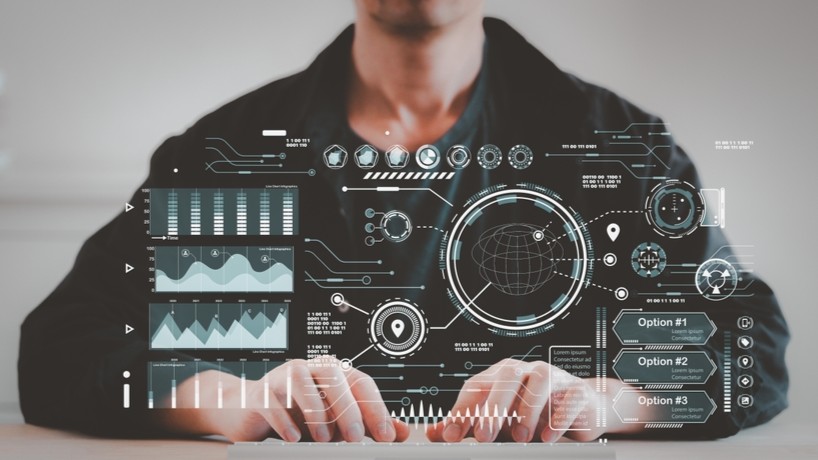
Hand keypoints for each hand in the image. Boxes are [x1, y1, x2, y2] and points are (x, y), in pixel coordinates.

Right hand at [157, 356, 408, 441]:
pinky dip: (286, 423)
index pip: (361, 383)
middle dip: (349, 411)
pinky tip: (294, 438)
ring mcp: (284, 377)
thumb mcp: (334, 419)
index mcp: (333, 372)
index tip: (386, 435)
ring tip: (324, 439)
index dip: (376, 408)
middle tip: (356, 438)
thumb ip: (366, 423)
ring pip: (305, 387)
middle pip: (336, 381)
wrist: (249, 408)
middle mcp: (311, 369)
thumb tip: (401, 432)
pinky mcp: (262, 393)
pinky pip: (275, 404)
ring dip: (317, 416)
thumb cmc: (296, 412)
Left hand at [425, 358, 644, 442]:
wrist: (581, 408)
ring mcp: (554, 377)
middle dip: (493, 406)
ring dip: (527, 408)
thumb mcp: (498, 421)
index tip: (451, 436)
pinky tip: (547, 436)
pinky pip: (569, 397)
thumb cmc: (533, 412)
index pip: (476, 386)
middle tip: (484, 435)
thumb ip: (468, 425)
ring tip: (520, 436)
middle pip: (507, 377)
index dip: (462, 410)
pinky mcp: (578, 391)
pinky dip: (557, 417)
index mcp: (501, 375)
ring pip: (540, 380)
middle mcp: (526, 371)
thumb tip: (434, 433)